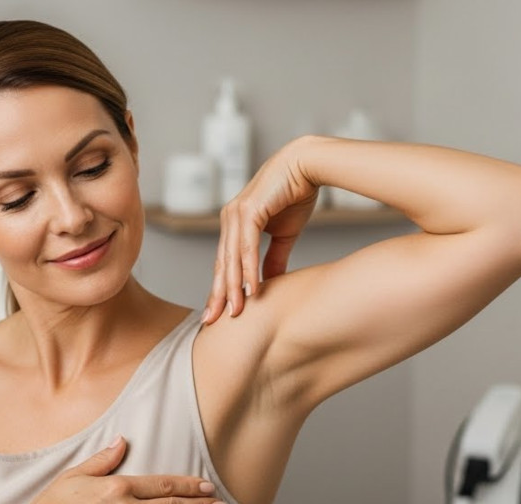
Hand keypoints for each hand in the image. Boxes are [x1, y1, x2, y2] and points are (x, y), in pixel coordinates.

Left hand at [203, 136, 320, 323]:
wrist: (307, 165)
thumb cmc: (295, 194)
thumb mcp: (283, 234)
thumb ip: (273, 258)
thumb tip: (267, 282)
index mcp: (235, 224)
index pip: (225, 262)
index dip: (221, 288)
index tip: (219, 313)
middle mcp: (230, 219)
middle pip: (222, 264)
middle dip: (217, 294)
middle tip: (213, 321)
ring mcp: (236, 214)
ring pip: (232, 258)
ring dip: (233, 287)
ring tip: (234, 312)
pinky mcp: (248, 210)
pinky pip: (247, 246)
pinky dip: (248, 269)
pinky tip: (250, 288)